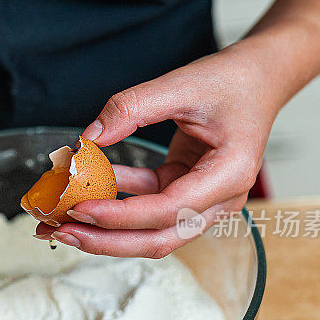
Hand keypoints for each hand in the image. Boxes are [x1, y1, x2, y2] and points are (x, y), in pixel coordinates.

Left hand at [35, 43, 276, 256]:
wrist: (258, 78)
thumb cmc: (232, 82)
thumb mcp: (180, 84)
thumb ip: (130, 107)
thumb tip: (87, 140)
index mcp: (229, 175)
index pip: (168, 210)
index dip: (120, 215)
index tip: (79, 207)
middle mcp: (219, 198)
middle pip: (158, 239)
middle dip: (106, 241)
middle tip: (61, 231)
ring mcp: (202, 200)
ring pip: (150, 231)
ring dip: (106, 228)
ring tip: (63, 219)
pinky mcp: (185, 192)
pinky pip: (146, 205)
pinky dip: (117, 199)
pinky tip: (88, 185)